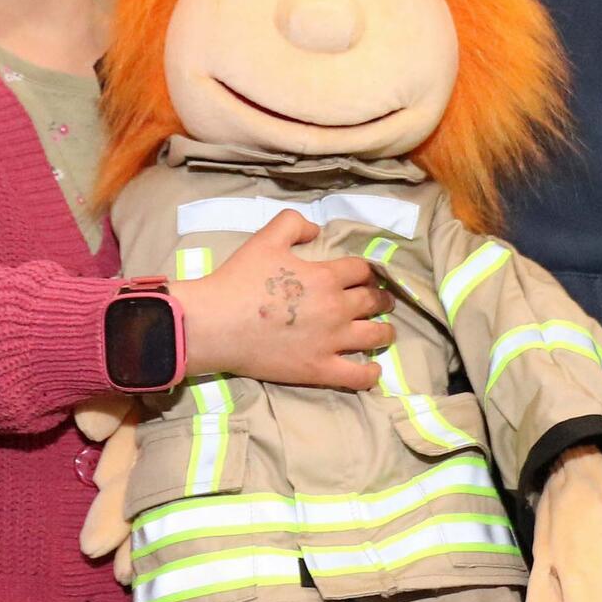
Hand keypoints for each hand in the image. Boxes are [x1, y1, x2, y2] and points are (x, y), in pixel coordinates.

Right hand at [178, 209, 392, 389]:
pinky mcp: (320, 369)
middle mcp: (336, 309)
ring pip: (374, 336)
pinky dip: (371, 373)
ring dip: (385, 331)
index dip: (366, 270)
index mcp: (325, 277)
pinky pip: (358, 376)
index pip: (361, 270)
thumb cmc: (239, 280)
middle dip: (381, 298)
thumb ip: (294, 225)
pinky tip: (373, 369)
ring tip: (384, 331)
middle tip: (381, 300)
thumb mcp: (265, 239)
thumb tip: (317, 230)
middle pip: (373, 301)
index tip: (366, 275)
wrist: (217, 324)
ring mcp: (331, 342)